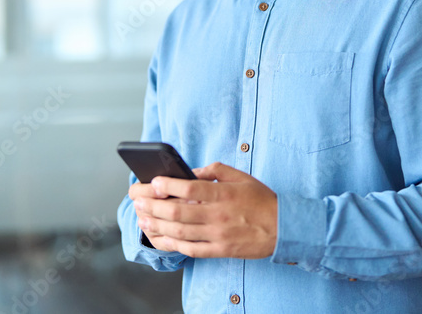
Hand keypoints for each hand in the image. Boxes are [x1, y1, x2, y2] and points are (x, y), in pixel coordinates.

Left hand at [131, 162, 277, 258]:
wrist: (283, 228)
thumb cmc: (261, 200)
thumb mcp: (241, 177)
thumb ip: (215, 170)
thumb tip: (191, 171)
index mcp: (224, 194)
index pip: (190, 189)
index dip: (168, 185)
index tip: (153, 182)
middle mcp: (218, 216)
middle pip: (177, 213)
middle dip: (152, 206)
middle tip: (137, 199)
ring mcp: (218, 235)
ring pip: (179, 233)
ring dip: (156, 225)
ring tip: (141, 218)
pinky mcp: (219, 250)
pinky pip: (189, 249)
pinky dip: (170, 244)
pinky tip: (158, 237)